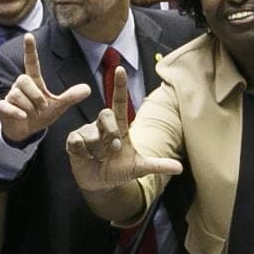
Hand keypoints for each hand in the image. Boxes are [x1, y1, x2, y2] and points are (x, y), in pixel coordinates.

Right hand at [0, 34, 90, 142]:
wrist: (26, 132)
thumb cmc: (40, 115)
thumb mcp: (58, 107)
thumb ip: (70, 97)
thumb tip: (88, 89)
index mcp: (34, 82)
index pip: (31, 62)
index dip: (30, 49)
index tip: (28, 35)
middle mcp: (20, 86)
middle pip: (23, 80)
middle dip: (35, 95)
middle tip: (41, 107)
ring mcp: (10, 96)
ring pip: (17, 95)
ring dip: (29, 107)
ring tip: (32, 114)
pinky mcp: (3, 107)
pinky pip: (6, 106)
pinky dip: (16, 112)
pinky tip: (23, 117)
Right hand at [63, 67, 182, 191]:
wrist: (101, 184)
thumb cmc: (120, 170)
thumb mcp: (139, 167)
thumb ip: (158, 165)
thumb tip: (179, 167)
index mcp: (119, 126)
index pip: (119, 101)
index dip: (120, 86)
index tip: (120, 69)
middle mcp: (102, 125)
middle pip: (105, 114)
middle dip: (110, 132)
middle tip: (114, 148)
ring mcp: (87, 132)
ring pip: (92, 134)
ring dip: (98, 150)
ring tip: (99, 158)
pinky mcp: (74, 141)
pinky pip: (77, 141)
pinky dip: (84, 152)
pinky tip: (86, 157)